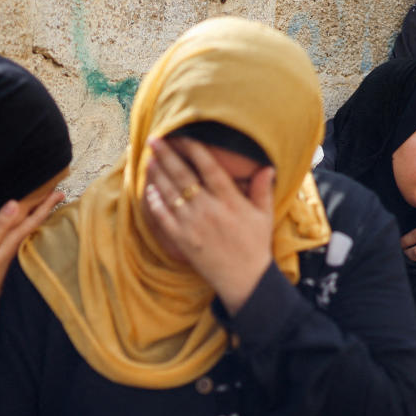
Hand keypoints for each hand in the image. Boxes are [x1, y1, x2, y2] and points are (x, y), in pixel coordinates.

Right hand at [0, 189, 63, 293]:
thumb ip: (0, 224)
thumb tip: (15, 203)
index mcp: (14, 238)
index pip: (35, 218)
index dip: (47, 204)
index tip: (60, 192)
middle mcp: (17, 243)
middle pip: (36, 222)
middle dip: (47, 207)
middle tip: (59, 193)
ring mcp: (12, 249)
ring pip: (29, 228)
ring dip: (38, 215)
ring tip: (46, 204)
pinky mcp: (5, 253)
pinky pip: (20, 233)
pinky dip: (26, 224)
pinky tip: (24, 224)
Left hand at [143, 136, 274, 314]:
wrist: (245, 280)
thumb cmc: (256, 246)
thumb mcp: (264, 216)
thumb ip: (262, 189)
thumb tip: (267, 167)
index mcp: (230, 200)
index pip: (209, 168)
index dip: (194, 149)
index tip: (182, 135)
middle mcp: (209, 209)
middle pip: (184, 176)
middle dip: (167, 155)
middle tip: (154, 139)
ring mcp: (193, 225)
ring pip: (170, 193)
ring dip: (158, 174)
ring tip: (149, 158)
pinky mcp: (183, 240)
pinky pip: (164, 218)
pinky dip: (155, 203)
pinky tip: (149, 190)